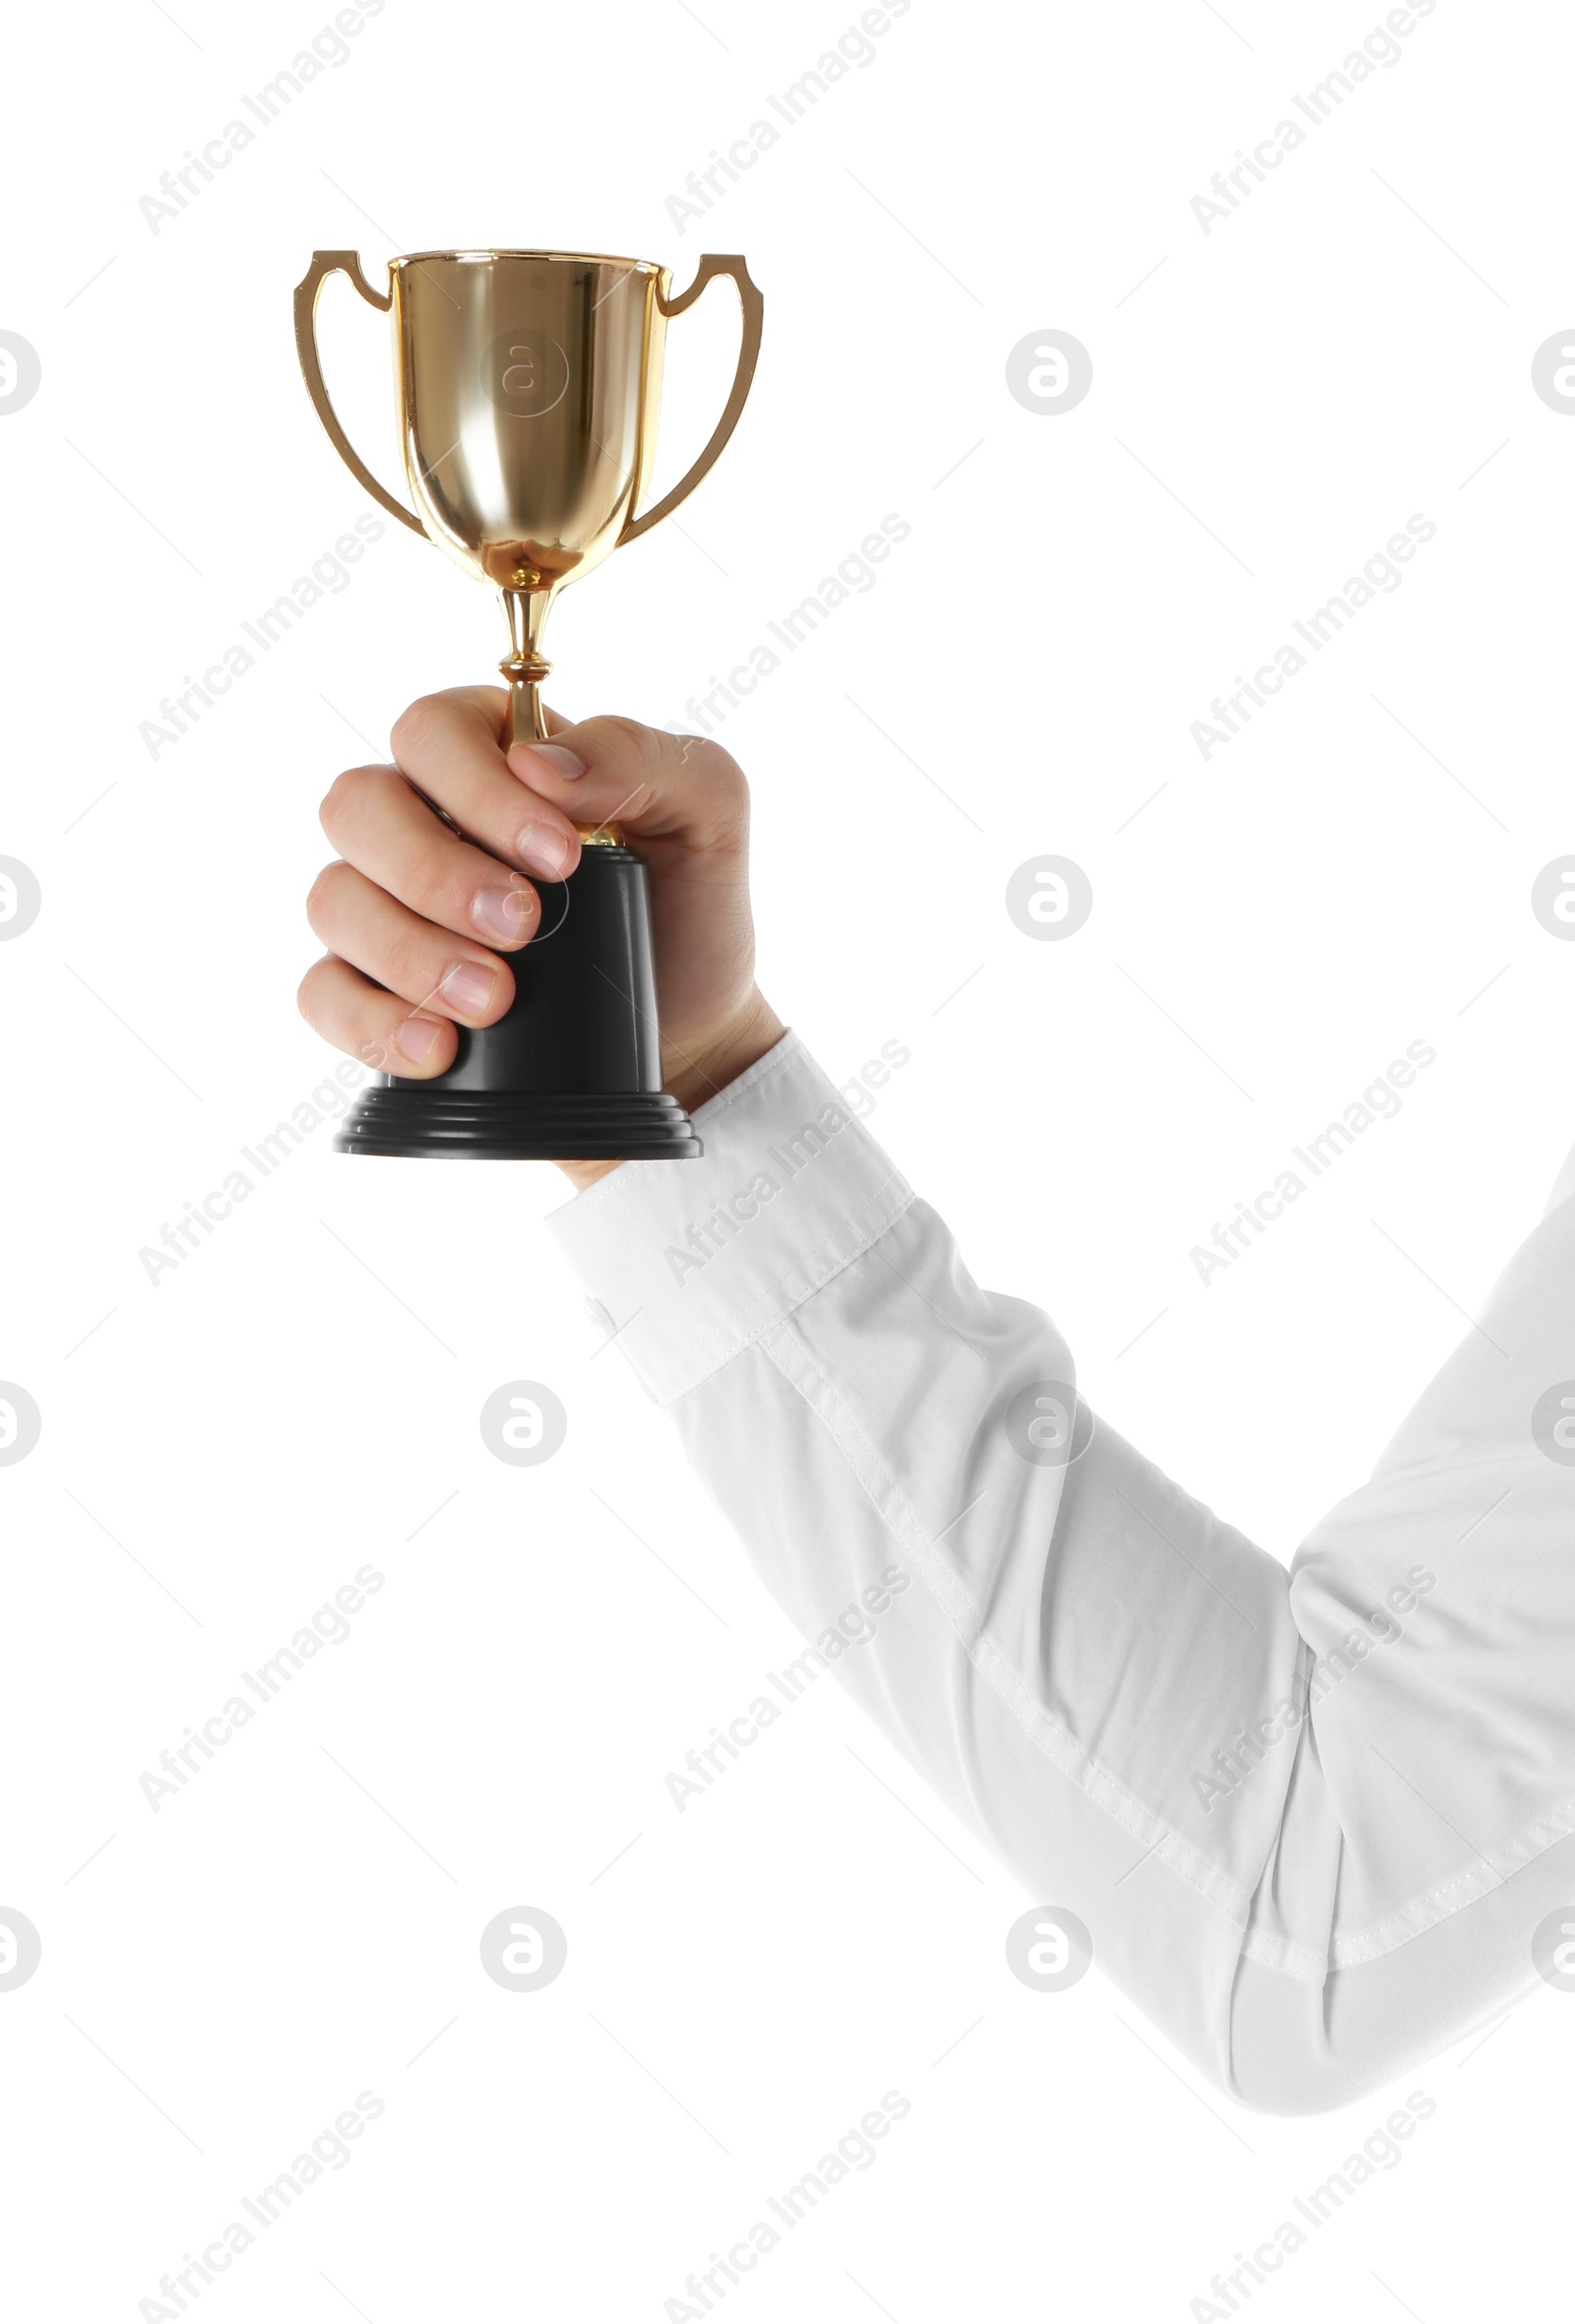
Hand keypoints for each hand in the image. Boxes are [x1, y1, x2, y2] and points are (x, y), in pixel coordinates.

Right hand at [297, 687, 783, 1187]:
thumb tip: (543, 762)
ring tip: (494, 1000)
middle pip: (357, 806)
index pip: (431, 730)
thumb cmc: (688, 904)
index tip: (560, 857)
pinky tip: (441, 1046)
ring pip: (334, 900)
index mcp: (491, 751)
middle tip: (522, 927)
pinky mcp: (374, 988)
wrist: (691, 1027)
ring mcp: (386, 903)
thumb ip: (642, 759)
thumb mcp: (707, 811)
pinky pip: (323, 994)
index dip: (478, 789)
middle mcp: (421, 816)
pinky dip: (373, 1023)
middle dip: (434, 871)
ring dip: (408, 951)